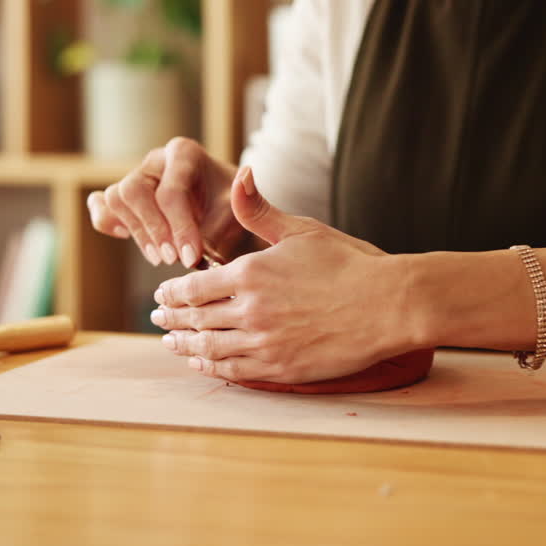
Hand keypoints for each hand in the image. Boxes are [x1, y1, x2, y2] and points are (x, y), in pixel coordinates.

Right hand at [86, 137, 249, 267]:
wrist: (232, 219)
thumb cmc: (238, 213)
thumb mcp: (246, 211)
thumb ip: (239, 210)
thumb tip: (234, 191)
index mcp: (184, 154)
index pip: (171, 190)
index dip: (179, 227)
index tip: (191, 257)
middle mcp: (156, 160)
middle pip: (133, 190)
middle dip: (153, 230)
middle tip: (173, 259)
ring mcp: (138, 177)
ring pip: (116, 199)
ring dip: (137, 233)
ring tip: (161, 258)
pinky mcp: (126, 198)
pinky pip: (103, 207)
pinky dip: (108, 223)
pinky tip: (129, 238)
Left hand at [151, 166, 423, 383]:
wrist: (387, 305)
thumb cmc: (348, 264)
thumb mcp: (301, 230)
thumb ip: (260, 210)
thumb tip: (241, 174)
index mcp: (249, 274)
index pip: (193, 287)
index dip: (172, 293)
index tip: (162, 294)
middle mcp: (249, 311)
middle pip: (195, 319)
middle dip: (172, 320)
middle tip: (158, 320)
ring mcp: (264, 343)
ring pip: (209, 348)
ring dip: (186, 347)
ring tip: (173, 344)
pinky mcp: (281, 368)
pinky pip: (234, 372)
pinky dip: (212, 368)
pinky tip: (203, 364)